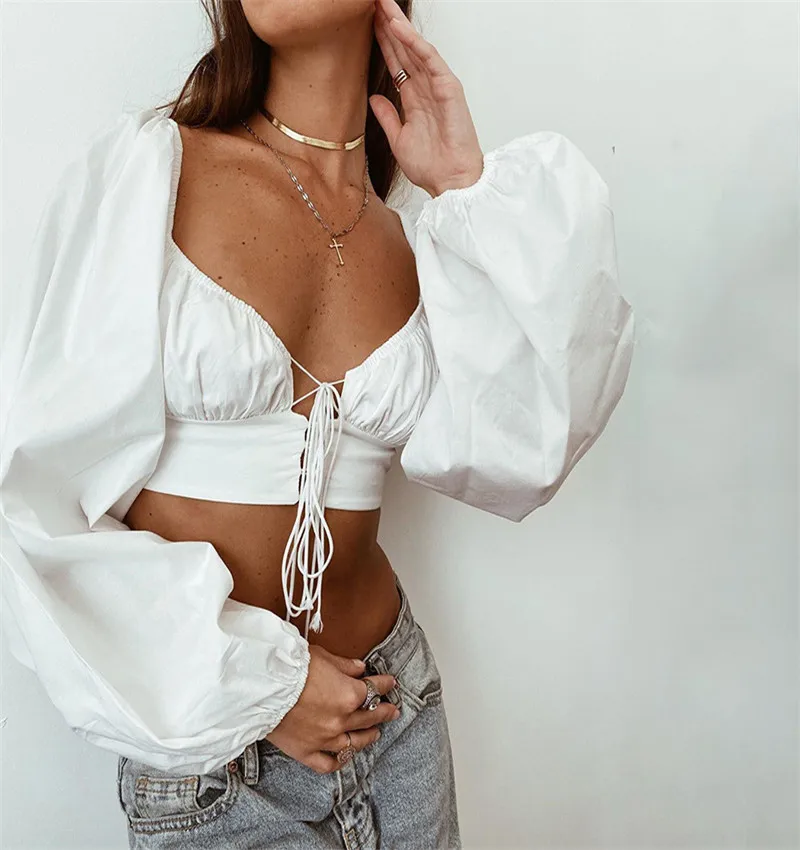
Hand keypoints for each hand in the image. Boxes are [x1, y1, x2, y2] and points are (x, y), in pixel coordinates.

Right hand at [264, 643, 399, 773]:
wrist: (262, 686)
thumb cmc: (291, 667)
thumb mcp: (323, 657)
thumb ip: (344, 665)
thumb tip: (359, 668)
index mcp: (349, 694)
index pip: (374, 689)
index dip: (384, 684)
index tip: (390, 682)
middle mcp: (341, 719)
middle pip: (370, 717)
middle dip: (383, 711)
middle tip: (392, 710)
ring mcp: (325, 739)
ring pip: (355, 743)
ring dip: (368, 737)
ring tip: (375, 733)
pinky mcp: (307, 752)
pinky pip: (329, 763)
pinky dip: (339, 760)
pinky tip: (346, 755)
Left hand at [370, 0, 484, 197]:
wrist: (450, 182)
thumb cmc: (432, 167)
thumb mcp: (399, 140)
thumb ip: (387, 117)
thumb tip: (374, 99)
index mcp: (415, 100)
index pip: (396, 63)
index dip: (382, 43)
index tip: (366, 23)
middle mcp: (426, 89)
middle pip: (404, 49)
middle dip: (388, 26)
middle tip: (373, 3)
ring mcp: (438, 87)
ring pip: (415, 48)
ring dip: (398, 26)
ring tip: (382, 5)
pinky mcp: (449, 88)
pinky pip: (430, 59)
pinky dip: (414, 42)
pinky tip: (398, 27)